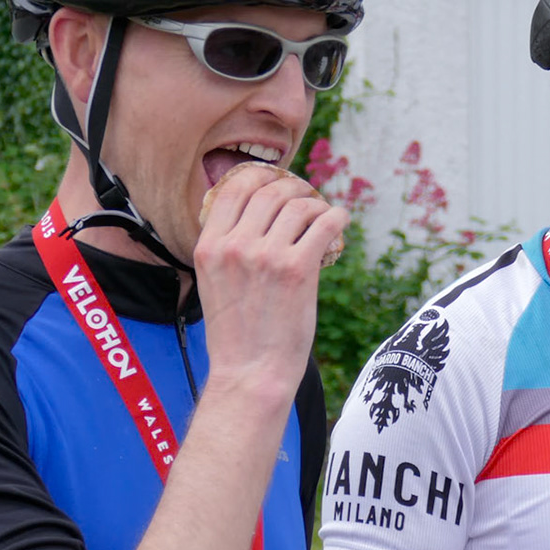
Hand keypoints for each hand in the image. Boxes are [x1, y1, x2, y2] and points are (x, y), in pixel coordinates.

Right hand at [193, 161, 349, 400]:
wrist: (251, 373)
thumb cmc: (237, 334)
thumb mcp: (214, 282)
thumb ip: (228, 248)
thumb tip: (255, 218)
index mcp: (209, 246)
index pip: (233, 188)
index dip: (260, 176)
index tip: (277, 182)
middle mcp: (234, 245)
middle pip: (270, 191)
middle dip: (294, 189)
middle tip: (307, 199)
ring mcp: (266, 256)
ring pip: (299, 205)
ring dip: (317, 204)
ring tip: (323, 214)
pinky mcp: (297, 269)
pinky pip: (324, 224)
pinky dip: (337, 216)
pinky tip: (340, 222)